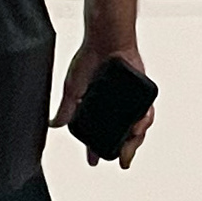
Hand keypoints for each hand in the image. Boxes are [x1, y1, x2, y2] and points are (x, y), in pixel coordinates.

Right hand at [58, 36, 153, 167]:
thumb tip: (55, 124)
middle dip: (124, 150)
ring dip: (135, 139)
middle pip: (123, 133)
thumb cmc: (90, 57)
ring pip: (137, 125)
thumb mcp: (73, 87)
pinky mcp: (142, 91)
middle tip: (122, 161)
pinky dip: (144, 121)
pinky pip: (146, 110)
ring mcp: (130, 99)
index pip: (100, 132)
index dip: (97, 149)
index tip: (94, 161)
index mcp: (99, 106)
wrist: (106, 39)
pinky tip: (138, 126)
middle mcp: (116, 105)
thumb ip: (66, 108)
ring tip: (130, 148)